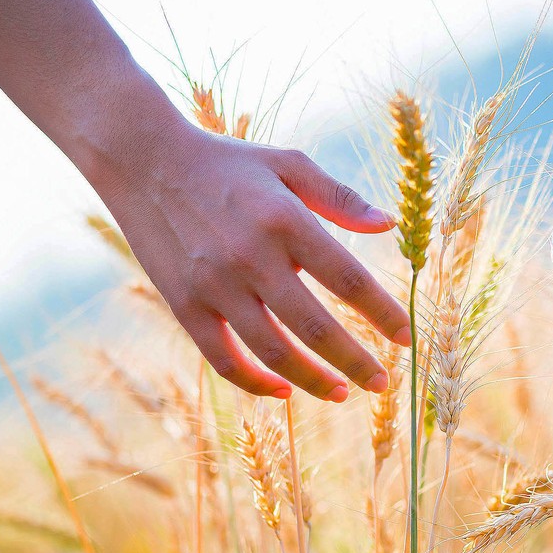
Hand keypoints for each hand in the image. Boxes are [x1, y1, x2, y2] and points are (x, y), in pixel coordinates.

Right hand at [83, 77, 410, 401]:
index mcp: (286, 220)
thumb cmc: (228, 162)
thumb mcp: (288, 163)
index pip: (349, 280)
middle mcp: (252, 256)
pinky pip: (224, 359)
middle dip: (357, 362)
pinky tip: (283, 390)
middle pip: (316, 328)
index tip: (406, 337)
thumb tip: (389, 226)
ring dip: (313, 381)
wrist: (145, 160)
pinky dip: (256, 383)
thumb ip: (340, 197)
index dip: (384, 315)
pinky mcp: (185, 305)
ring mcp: (216, 286)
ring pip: (273, 353)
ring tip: (341, 393)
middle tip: (382, 382)